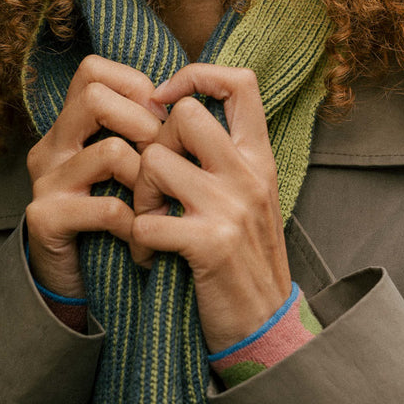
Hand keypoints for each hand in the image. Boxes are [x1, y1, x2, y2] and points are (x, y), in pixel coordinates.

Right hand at [25, 56, 165, 299]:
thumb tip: (186, 99)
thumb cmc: (112, 222)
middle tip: (165, 157)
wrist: (75, 285)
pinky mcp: (46, 219)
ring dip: (146, 178)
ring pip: (109, 151)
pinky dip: (137, 223)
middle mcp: (51, 147)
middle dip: (144, 123)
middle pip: (95, 97)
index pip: (93, 70)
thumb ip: (139, 132)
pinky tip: (145, 237)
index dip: (134, 84)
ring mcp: (45, 182)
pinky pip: (107, 208)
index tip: (160, 116)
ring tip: (157, 202)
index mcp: (68, 127)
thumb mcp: (124, 169)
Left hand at [131, 64, 289, 352]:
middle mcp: (249, 176)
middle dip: (152, 145)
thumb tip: (178, 115)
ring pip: (155, 164)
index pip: (239, 82)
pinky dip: (137, 243)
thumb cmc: (245, 262)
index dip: (196, 76)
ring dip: (138, 196)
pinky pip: (147, 221)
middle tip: (150, 185)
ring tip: (147, 224)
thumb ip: (224, 159)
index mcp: (258, 159)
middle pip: (184, 116)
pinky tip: (148, 258)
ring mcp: (232, 208)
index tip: (165, 100)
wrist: (265, 328)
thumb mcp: (249, 200)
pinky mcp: (211, 245)